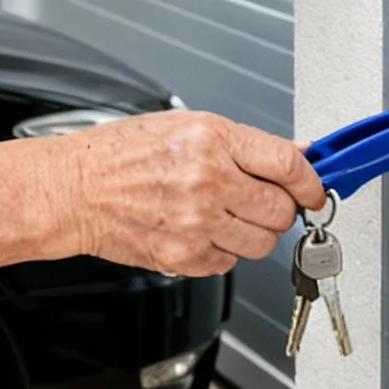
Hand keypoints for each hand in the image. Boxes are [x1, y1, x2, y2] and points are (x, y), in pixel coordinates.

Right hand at [0, 110, 326, 276]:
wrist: (74, 190)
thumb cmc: (121, 154)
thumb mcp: (187, 126)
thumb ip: (246, 143)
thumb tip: (295, 153)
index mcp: (211, 140)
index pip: (286, 165)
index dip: (310, 182)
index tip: (314, 189)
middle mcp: (207, 181)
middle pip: (279, 210)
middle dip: (277, 208)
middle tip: (258, 199)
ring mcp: (195, 223)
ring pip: (260, 242)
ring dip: (250, 232)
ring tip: (221, 214)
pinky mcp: (182, 257)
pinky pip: (228, 263)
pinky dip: (220, 250)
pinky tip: (196, 229)